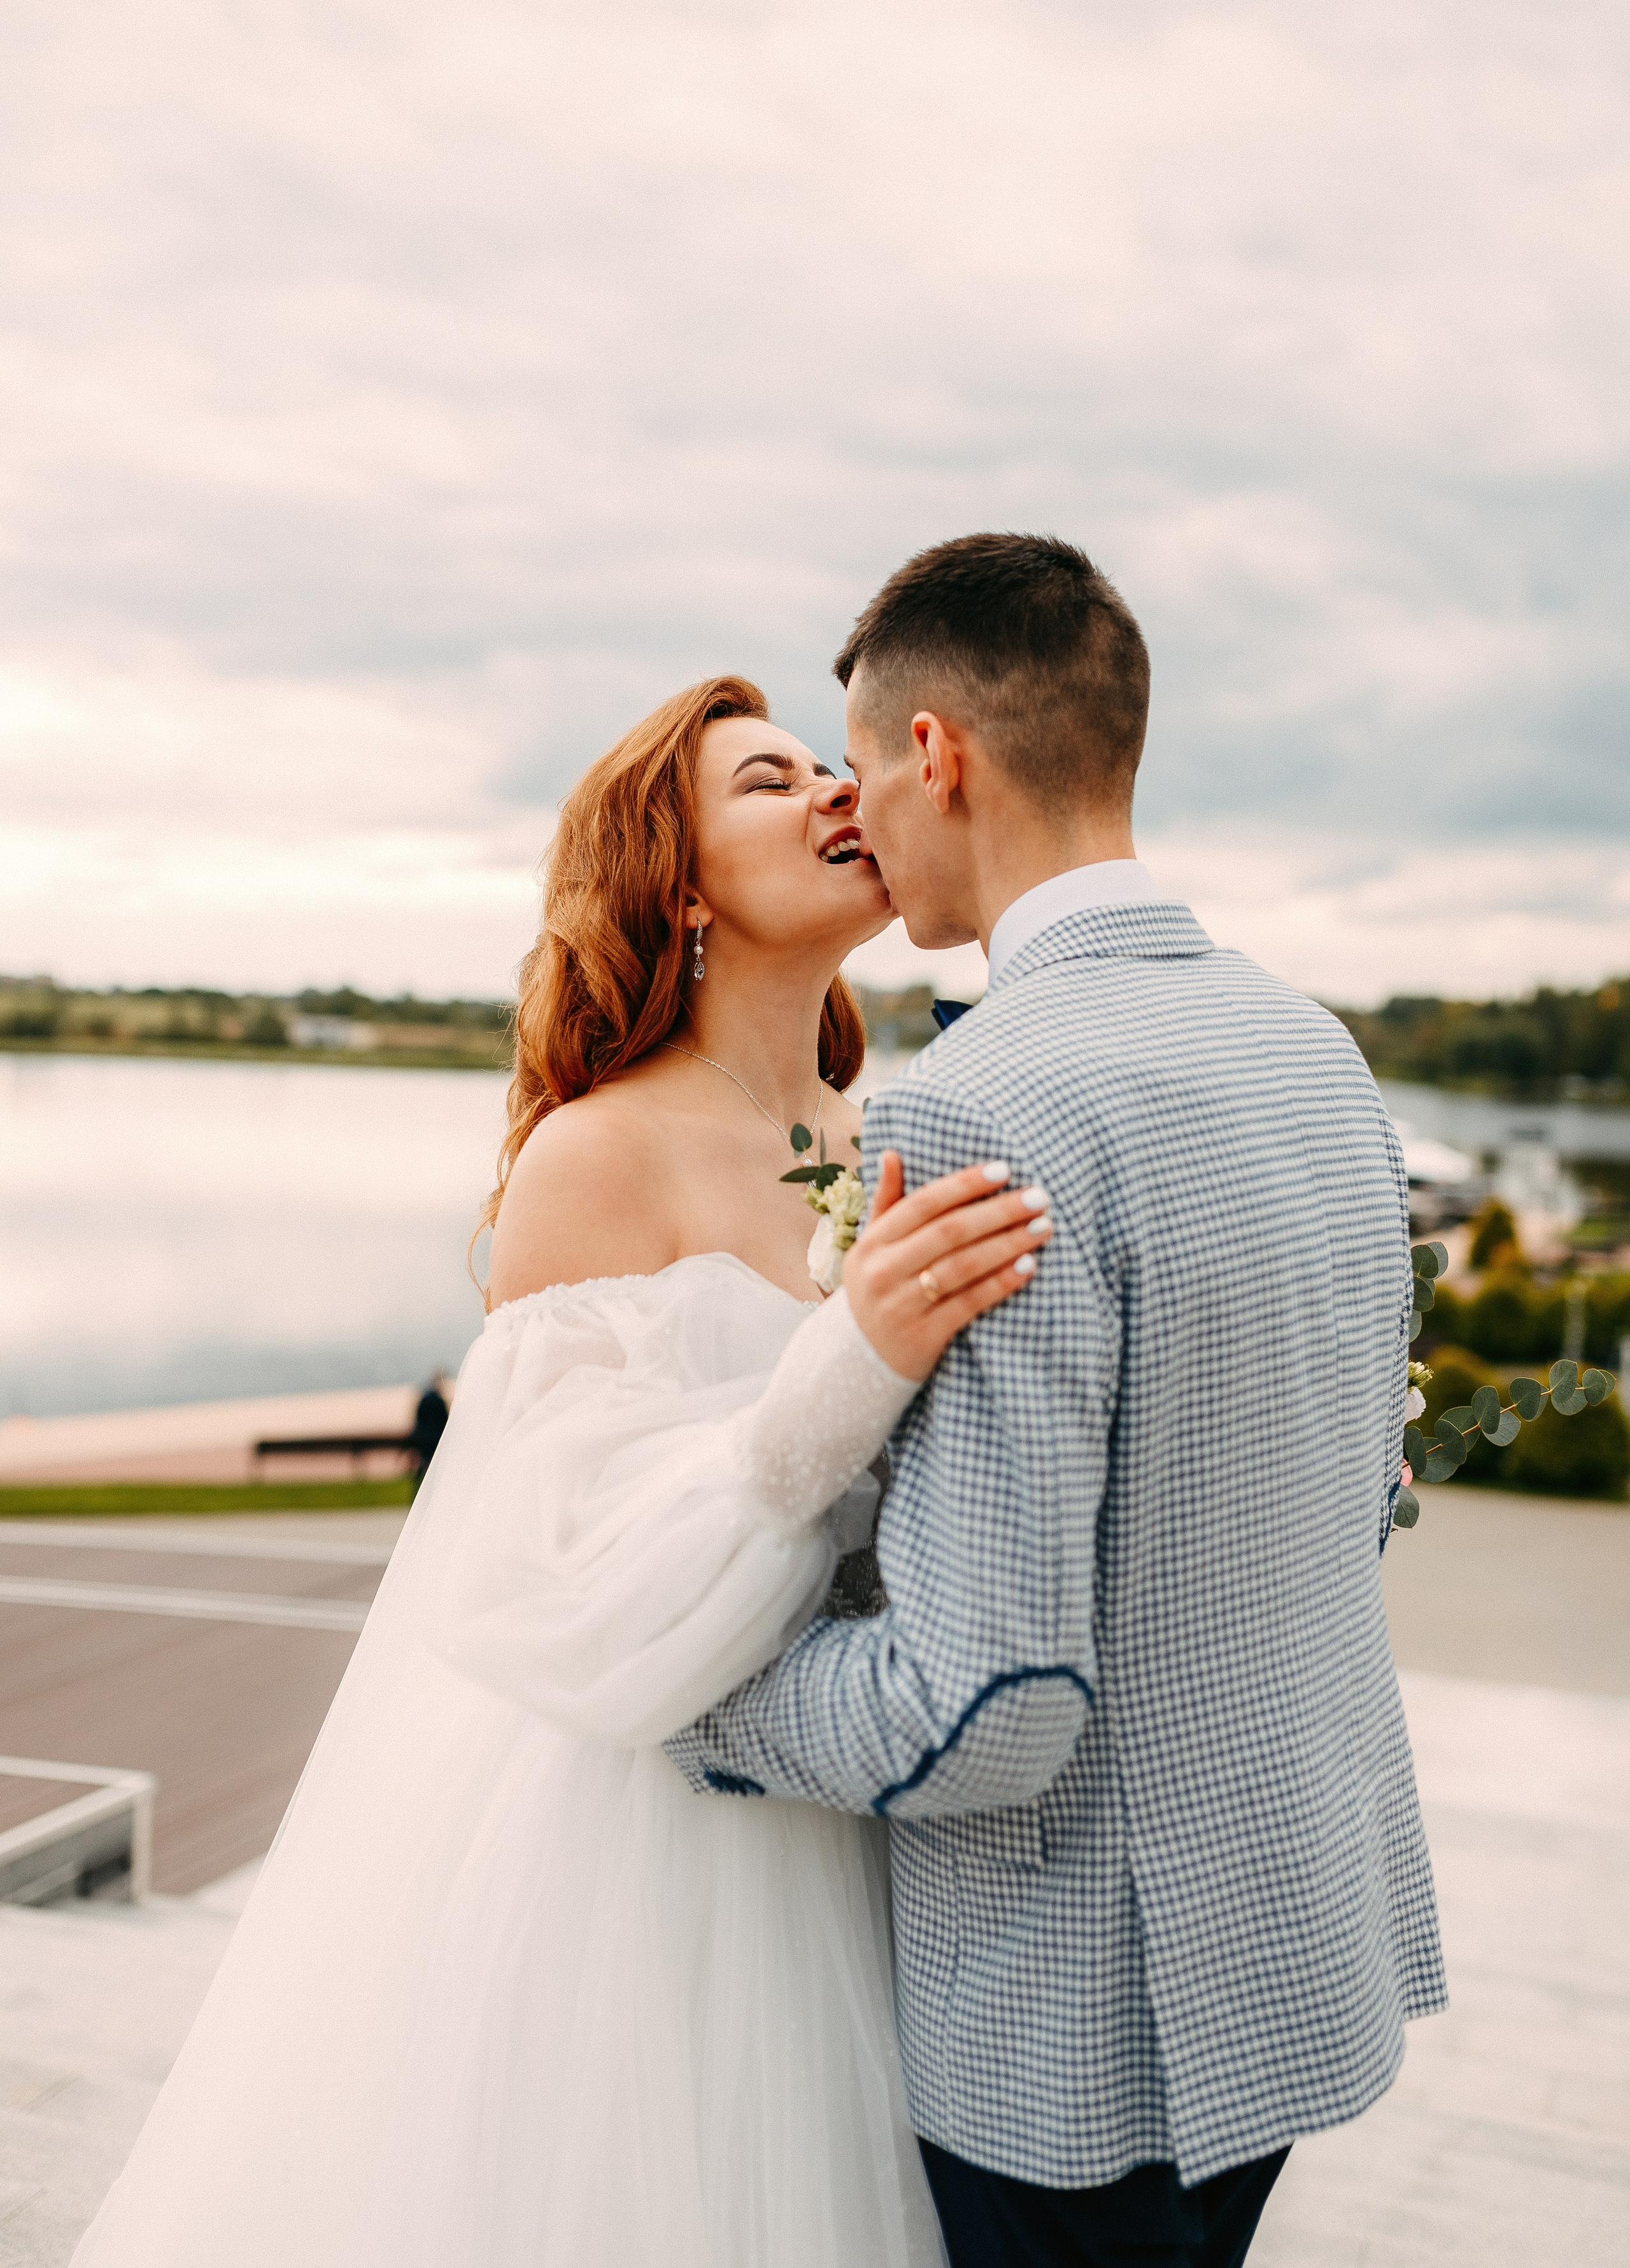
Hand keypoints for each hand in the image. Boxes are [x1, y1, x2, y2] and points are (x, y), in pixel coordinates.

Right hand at [843, 1153, 1050, 1380]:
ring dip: (1008, 1244)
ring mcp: (901, 1305)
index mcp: (872, 1243)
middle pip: (949, 1232)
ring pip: (963, 1266)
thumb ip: (886, 1202)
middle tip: (1039, 1197)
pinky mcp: (923, 1336)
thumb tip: (892, 1153)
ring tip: (1043, 1228)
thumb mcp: (871, 1247)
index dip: (964, 1184)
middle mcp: (883, 1271)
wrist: (858, 1360)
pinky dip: (1001, 1283)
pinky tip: (1028, 1267)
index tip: (1004, 1169)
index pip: (923, 1203)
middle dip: (998, 1211)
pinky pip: (969, 1304)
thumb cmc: (877, 1289)